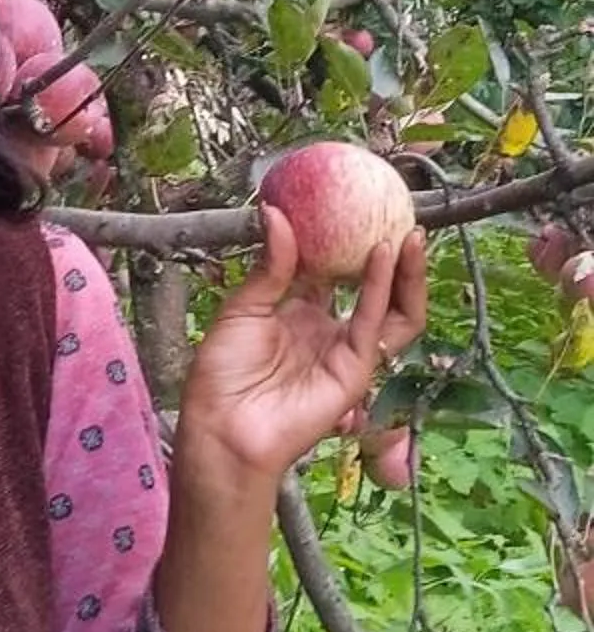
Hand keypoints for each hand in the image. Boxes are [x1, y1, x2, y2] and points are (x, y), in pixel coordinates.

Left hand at [174, 206, 427, 489]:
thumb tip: (275, 212)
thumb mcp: (243, 308)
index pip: (335, 271)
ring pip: (392, 311)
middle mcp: (328, 330)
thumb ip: (270, 266)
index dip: (349, 241)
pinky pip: (376, 325)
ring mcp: (345, 351)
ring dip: (405, 274)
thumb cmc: (223, 373)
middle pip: (374, 290)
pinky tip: (385, 256)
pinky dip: (383, 289)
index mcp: (300, 313)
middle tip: (398, 217)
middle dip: (392, 257)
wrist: (221, 427)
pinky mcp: (355, 371)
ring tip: (410, 235)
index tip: (356, 205)